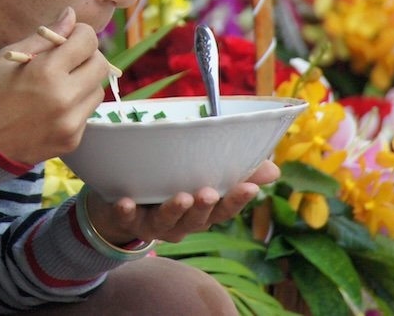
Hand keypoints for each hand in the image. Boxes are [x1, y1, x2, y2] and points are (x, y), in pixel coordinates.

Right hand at [0, 7, 109, 164]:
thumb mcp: (10, 56)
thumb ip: (46, 36)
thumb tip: (71, 15)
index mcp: (47, 71)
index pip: (88, 41)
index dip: (80, 34)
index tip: (70, 37)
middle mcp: (64, 97)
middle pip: (100, 65)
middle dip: (88, 56)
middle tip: (68, 59)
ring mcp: (70, 122)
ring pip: (97, 90)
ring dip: (84, 82)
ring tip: (59, 84)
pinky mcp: (72, 140)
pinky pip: (86, 113)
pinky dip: (76, 105)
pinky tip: (53, 106)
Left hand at [85, 160, 280, 243]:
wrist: (119, 210)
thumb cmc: (168, 188)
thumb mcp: (199, 179)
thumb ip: (234, 172)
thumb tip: (274, 169)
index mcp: (201, 213)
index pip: (224, 210)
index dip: (237, 200)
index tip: (250, 187)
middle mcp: (180, 224)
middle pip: (196, 220)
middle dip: (204, 207)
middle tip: (209, 192)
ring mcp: (153, 224)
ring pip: (166, 222)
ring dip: (173, 210)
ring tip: (181, 197)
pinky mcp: (125, 220)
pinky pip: (126, 218)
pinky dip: (126, 212)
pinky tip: (126, 202)